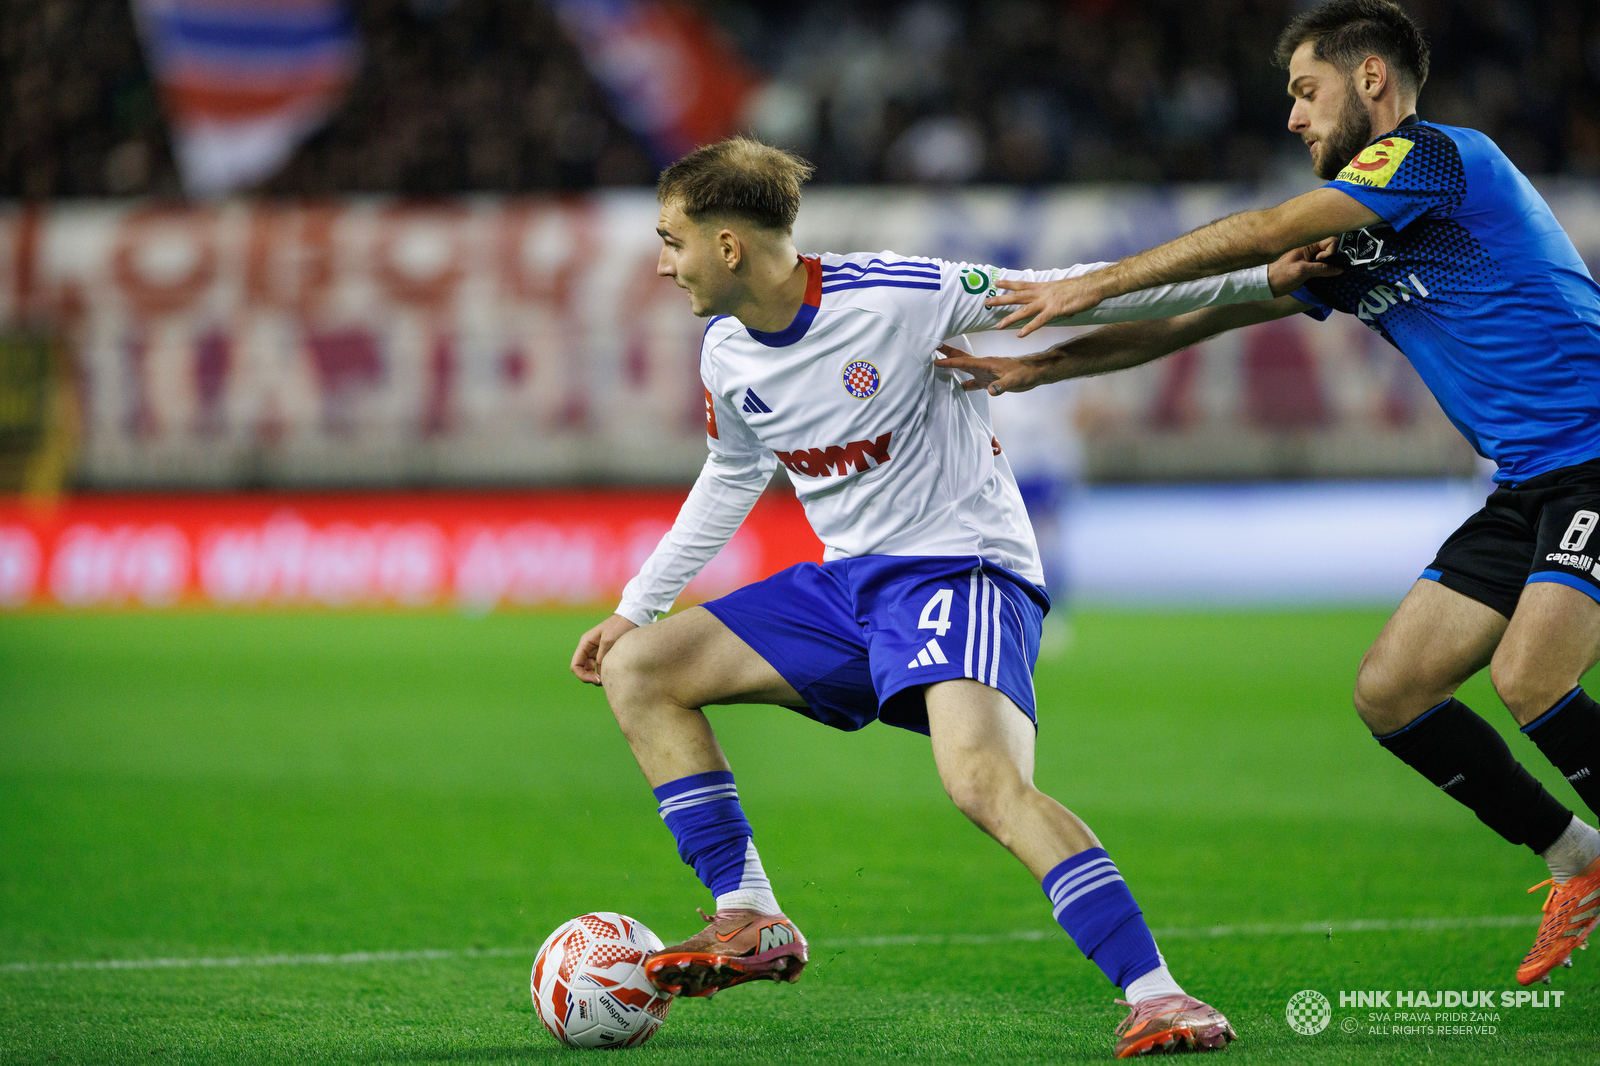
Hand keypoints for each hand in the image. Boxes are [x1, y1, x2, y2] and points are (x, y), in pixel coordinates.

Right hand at [570, 614, 638, 685]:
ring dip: (597, 676)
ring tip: (609, 678)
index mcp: (585, 643)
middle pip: (582, 669)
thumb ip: (602, 656)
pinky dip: (604, 672)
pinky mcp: (605, 653)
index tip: (596, 680)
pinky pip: (600, 667)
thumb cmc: (620, 626)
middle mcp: (588, 648)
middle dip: (590, 677)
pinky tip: (612, 674)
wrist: (632, 618)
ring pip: (591, 669)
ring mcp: (596, 651)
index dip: (583, 675)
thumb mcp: (609, 640)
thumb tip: (598, 671)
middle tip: (603, 681)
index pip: (576, 665)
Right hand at [934, 342, 1062, 396]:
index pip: (964, 362)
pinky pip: (972, 380)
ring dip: (952, 365)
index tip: (935, 359)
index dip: (949, 361)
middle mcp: (982, 365)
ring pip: (964, 367)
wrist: (1035, 372)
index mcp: (986, 363)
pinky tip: (956, 386)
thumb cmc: (1025, 374)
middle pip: (960, 358)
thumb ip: (1002, 385)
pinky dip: (963, 382)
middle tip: (931, 346)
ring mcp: (985, 372)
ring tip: (938, 362)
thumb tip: (990, 390)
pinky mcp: (989, 380)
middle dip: (946, 353)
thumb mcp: (1015, 380)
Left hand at [985, 275, 1106, 336]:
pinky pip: (1039, 321)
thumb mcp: (1064, 291)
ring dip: (1010, 318)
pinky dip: (1029, 328)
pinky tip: (1020, 334)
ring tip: (997, 325)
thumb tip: (1058, 308)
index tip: (996, 283)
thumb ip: (1056, 300)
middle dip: (1000, 299)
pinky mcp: (1055, 310)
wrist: (1093, 285)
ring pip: (1024, 310)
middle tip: (986, 302)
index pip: (1022, 284)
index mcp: (1044, 287)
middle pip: (1017, 296)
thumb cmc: (1082, 288)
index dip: (1008, 283)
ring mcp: (1048, 301)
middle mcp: (1042, 293)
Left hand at [1267, 241, 1341, 295]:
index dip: (1331, 251)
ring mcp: (1312, 259)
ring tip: (1325, 274)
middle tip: (1324, 269)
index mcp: (1308, 245)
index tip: (1320, 262)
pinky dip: (1328, 271)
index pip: (1330, 241)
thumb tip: (1340, 268)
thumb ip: (1322, 268)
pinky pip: (1325, 266)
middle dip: (1333, 259)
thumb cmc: (1281, 275)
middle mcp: (1312, 250)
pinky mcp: (1311, 268)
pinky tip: (1325, 277)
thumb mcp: (1302, 271)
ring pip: (1329, 258)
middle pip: (1332, 249)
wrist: (1269, 286)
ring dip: (1331, 266)